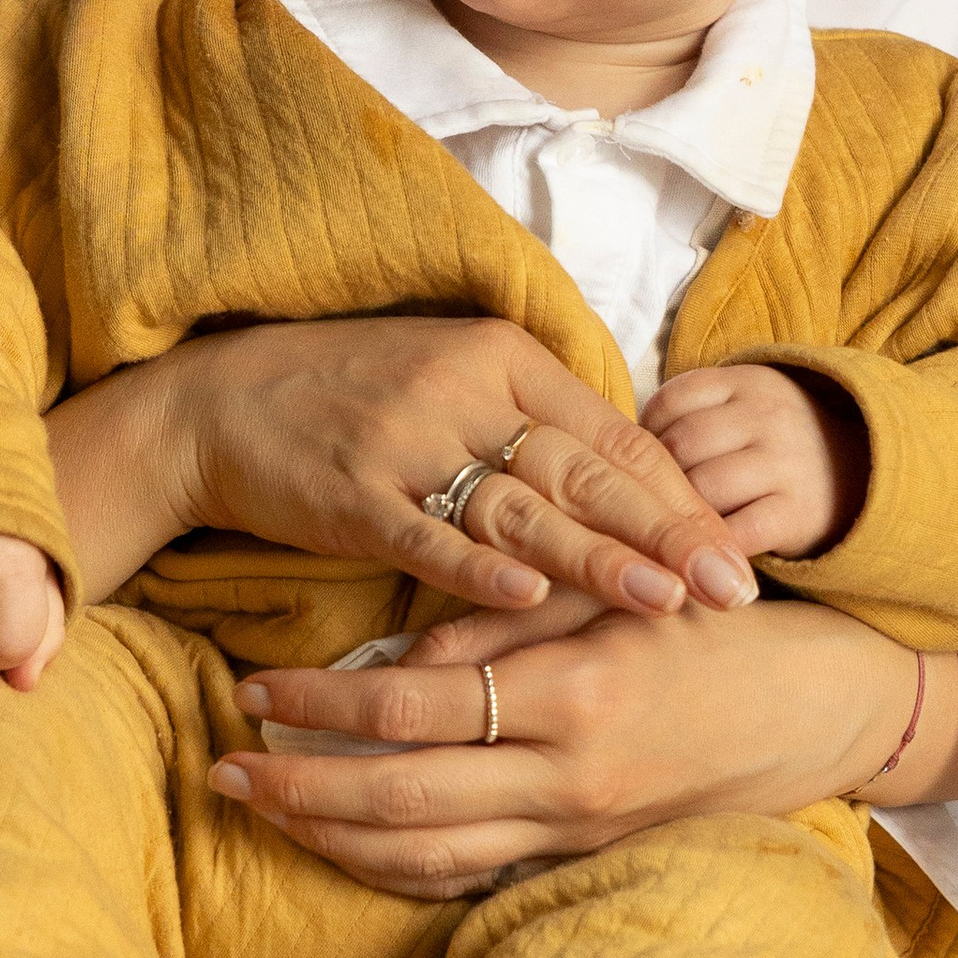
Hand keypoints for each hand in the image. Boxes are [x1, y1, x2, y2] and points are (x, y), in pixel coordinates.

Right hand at [155, 314, 760, 624]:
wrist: (220, 403)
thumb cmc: (352, 396)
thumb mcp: (453, 376)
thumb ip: (536, 418)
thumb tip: (635, 475)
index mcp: (501, 354)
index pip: (612, 433)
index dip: (680, 496)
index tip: (737, 548)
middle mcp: (462, 389)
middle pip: (584, 471)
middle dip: (667, 534)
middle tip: (736, 587)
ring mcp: (405, 440)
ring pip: (521, 508)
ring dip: (597, 560)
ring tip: (667, 603)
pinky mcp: (352, 493)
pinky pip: (428, 536)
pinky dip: (479, 570)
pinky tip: (529, 602)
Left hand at [225, 594, 944, 898]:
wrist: (830, 710)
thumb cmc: (729, 631)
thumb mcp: (622, 604)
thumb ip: (510, 625)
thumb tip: (401, 663)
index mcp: (574, 698)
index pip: (411, 712)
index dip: (321, 707)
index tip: (258, 689)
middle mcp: (568, 781)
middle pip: (398, 800)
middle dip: (298, 787)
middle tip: (220, 764)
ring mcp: (577, 831)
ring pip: (424, 854)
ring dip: (330, 836)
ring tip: (260, 805)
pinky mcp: (586, 855)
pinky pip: (471, 875)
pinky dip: (398, 868)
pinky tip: (345, 846)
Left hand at [641, 363, 866, 559]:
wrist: (867, 472)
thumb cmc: (778, 445)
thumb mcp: (745, 407)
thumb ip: (693, 415)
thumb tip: (623, 450)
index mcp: (747, 382)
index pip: (671, 400)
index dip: (645, 435)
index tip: (646, 462)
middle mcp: (767, 415)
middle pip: (680, 445)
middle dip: (656, 480)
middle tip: (652, 504)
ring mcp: (785, 463)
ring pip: (703, 488)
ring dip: (679, 515)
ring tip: (675, 528)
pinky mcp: (798, 512)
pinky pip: (738, 532)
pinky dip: (711, 547)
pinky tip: (701, 554)